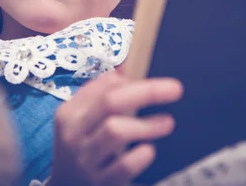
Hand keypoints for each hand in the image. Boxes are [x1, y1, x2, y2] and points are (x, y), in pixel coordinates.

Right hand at [49, 70, 182, 185]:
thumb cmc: (80, 146)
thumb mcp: (80, 118)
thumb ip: (100, 92)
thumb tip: (124, 71)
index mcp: (70, 113)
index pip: (104, 88)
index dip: (135, 83)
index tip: (159, 84)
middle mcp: (75, 134)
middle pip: (110, 103)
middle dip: (146, 92)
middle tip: (174, 89)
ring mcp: (87, 159)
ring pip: (116, 131)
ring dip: (146, 124)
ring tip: (167, 122)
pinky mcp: (101, 182)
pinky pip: (124, 166)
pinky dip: (141, 155)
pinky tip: (148, 150)